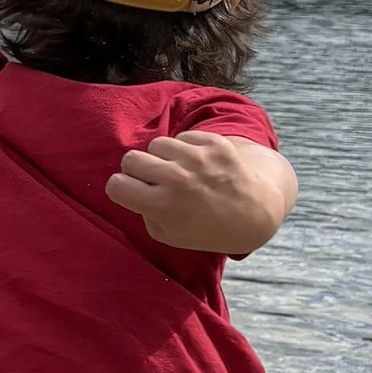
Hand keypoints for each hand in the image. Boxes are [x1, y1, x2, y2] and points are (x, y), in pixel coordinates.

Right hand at [104, 132, 298, 252]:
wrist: (255, 212)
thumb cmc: (208, 228)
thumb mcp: (169, 235)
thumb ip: (145, 212)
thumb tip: (132, 185)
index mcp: (162, 206)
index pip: (116, 184)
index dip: (121, 188)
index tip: (133, 192)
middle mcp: (177, 179)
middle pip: (131, 159)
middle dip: (137, 170)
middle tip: (154, 180)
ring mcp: (197, 158)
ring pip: (157, 144)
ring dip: (164, 157)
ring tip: (180, 171)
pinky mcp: (214, 143)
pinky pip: (183, 137)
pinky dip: (186, 149)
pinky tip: (199, 165)